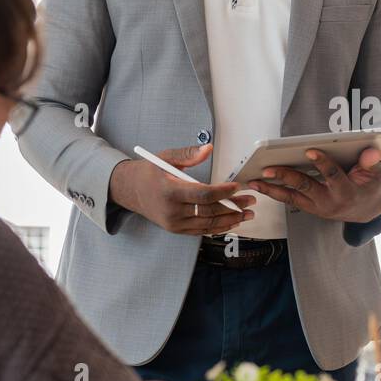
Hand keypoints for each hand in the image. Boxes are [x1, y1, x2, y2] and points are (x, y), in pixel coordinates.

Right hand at [109, 143, 254, 235]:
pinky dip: (218, 227)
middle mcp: (172, 211)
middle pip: (210, 211)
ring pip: (208, 224)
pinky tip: (231, 222)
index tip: (237, 187)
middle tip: (250, 201)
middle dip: (233, 206)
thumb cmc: (149, 172)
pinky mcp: (176, 229)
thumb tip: (208, 149)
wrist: (130, 190)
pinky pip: (201, 231)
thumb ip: (188, 154)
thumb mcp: (166, 157)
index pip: (204, 194)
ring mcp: (174, 223)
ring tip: (247, 214)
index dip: (223, 192)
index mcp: (170, 191)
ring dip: (230, 220)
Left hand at [247, 146, 380, 222]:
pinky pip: (289, 200)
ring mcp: (317, 208)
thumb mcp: (376, 175)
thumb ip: (373, 163)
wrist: (365, 211)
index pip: (332, 176)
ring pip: (291, 197)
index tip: (309, 150)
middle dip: (286, 177)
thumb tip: (371, 151)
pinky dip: (273, 192)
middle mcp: (329, 203)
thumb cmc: (369, 187)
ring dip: (271, 189)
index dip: (322, 163)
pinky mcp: (309, 208)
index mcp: (346, 192)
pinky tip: (259, 184)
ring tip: (254, 180)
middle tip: (268, 168)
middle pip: (305, 187)